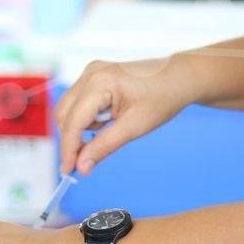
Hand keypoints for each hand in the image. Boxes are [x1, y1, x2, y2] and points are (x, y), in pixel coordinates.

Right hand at [55, 57, 192, 175]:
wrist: (179, 78)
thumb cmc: (162, 97)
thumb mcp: (134, 127)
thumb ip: (104, 147)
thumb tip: (81, 167)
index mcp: (100, 82)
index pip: (73, 122)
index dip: (68, 150)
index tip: (68, 171)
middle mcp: (91, 73)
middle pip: (65, 115)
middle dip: (72, 140)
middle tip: (84, 163)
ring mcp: (91, 72)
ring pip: (69, 110)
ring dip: (80, 129)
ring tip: (109, 132)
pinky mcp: (95, 76)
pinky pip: (79, 103)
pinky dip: (87, 119)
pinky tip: (107, 122)